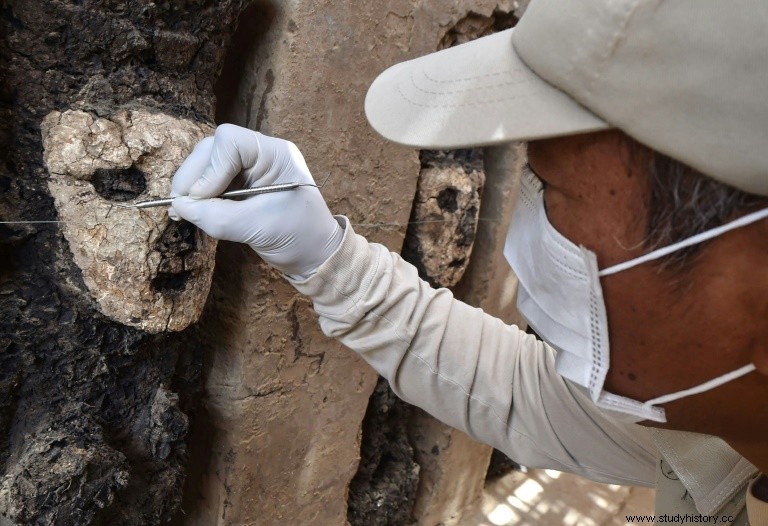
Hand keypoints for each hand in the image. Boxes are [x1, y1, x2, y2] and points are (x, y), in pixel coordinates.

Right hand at [169, 124, 342, 277]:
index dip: (209, 168)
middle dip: (194, 176)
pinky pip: (210, 181)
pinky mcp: (241, 185)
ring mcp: (250, 169)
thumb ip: (218, 217)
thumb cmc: (300, 238)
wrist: (316, 255)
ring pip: (207, 164)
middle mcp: (261, 155)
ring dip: (193, 187)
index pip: (229, 141)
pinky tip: (194, 212)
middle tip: (181, 206)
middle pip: (212, 149)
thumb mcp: (258, 228)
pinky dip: (199, 196)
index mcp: (275, 155)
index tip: (201, 197)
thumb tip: (181, 207)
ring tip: (186, 211)